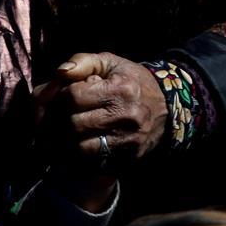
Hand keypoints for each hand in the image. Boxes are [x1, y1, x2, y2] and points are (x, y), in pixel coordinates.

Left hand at [35, 52, 168, 164]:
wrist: (167, 106)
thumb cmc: (131, 80)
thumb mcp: (110, 62)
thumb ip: (82, 61)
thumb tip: (59, 72)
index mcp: (120, 89)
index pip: (74, 96)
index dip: (61, 96)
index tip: (64, 95)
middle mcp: (126, 117)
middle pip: (74, 124)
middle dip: (60, 119)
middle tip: (57, 116)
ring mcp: (128, 141)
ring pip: (81, 148)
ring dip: (66, 140)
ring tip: (64, 131)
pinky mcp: (129, 159)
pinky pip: (94, 163)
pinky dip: (80, 156)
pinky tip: (77, 144)